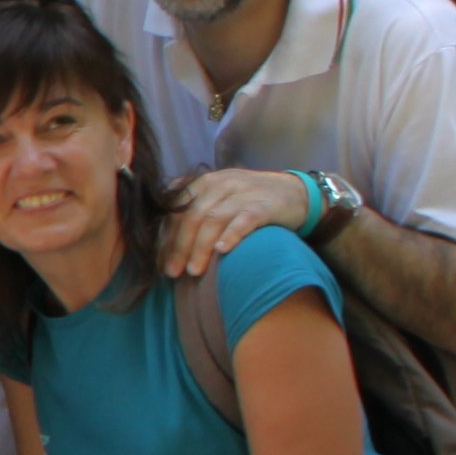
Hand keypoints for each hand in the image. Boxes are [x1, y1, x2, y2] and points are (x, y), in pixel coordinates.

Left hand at [156, 164, 308, 280]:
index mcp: (204, 182)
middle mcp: (221, 184)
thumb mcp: (219, 198)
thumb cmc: (249, 201)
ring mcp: (243, 193)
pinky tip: (223, 251)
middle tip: (173, 272)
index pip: (176, 210)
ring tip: (194, 270)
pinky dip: (232, 234)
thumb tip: (164, 244)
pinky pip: (245, 219)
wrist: (296, 192)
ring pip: (214, 219)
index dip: (165, 237)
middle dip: (179, 246)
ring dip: (201, 246)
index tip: (159, 263)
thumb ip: (194, 211)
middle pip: (192, 216)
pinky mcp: (265, 204)